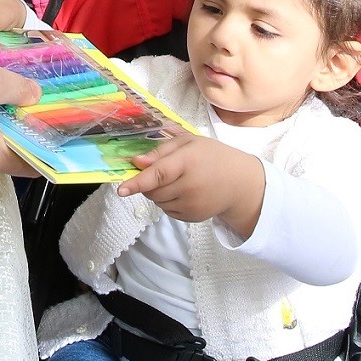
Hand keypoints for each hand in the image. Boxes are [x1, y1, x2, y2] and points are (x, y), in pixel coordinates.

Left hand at [119, 131, 264, 232]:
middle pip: (153, 190)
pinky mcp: (192, 217)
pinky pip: (167, 210)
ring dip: (157, 192)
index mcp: (188, 161)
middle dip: (148, 182)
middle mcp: (190, 186)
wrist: (239, 182)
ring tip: (177, 180)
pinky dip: (167, 201)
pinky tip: (183, 191)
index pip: (158, 174)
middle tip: (163, 171)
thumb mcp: (188, 143)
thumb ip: (160, 151)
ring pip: (157, 202)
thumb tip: (136, 162)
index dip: (138, 182)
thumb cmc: (211, 156)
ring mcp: (191, 205)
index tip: (121, 190)